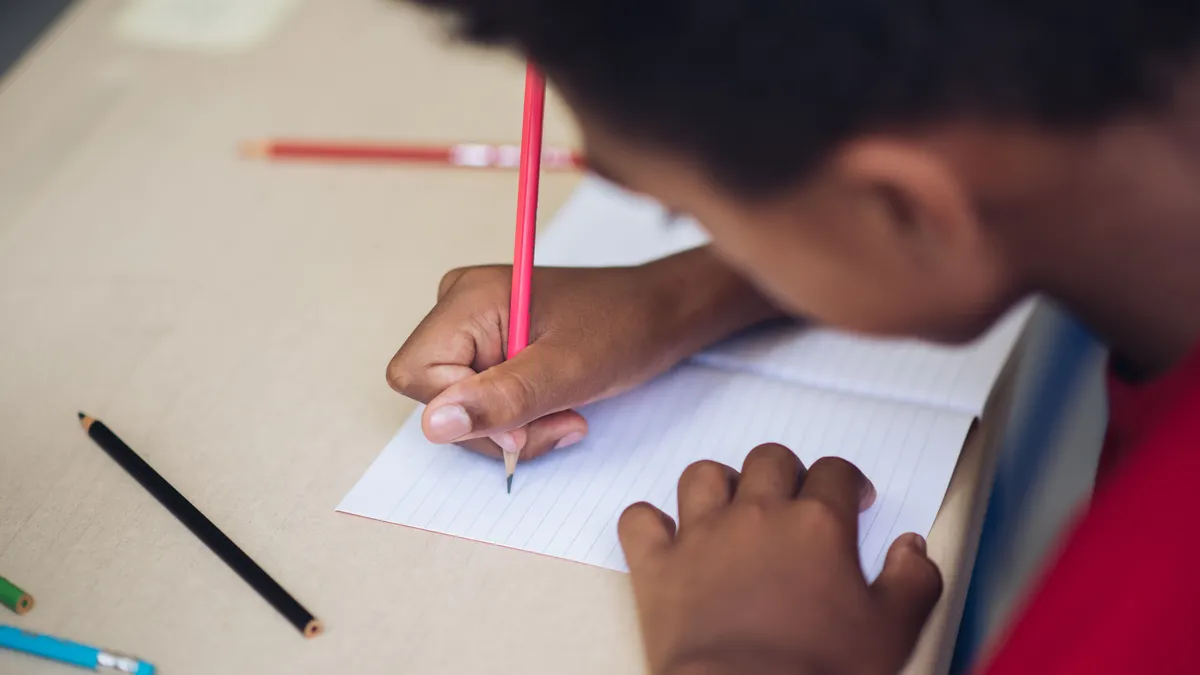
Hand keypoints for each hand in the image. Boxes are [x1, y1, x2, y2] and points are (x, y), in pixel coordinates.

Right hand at [387, 247, 779, 458]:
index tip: (523, 420)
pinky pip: (482, 399)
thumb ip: (500, 399)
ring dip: (513, 426)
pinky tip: (558, 406)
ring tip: (565, 413)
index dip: (465, 412)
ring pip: (460, 406)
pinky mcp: (491, 344)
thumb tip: (433, 425)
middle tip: (558, 420)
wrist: (663, 313)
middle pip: (436, 396)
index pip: (417, 377)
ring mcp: (474, 324)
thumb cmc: (625, 327)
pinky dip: (519, 417)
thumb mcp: (567, 371)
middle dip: (495, 424)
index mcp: (468, 297)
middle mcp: (459, 304)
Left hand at [619, 445, 941, 674]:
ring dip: (719, 486)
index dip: (847, 483)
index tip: (851, 502)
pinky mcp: (657, 566)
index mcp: (816, 524)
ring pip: (703, 475)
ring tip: (732, 510)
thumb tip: (911, 547)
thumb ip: (913, 580)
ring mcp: (701, 536)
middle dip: (785, 474)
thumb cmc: (819, 671)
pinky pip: (638, 520)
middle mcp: (757, 516)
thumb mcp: (893, 632)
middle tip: (793, 504)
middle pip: (769, 460)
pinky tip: (666, 536)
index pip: (834, 472)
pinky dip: (649, 522)